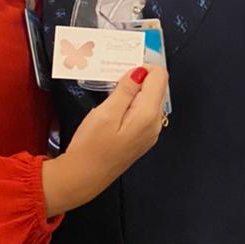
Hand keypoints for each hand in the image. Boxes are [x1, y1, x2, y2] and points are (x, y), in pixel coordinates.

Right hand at [42, 66, 167, 215]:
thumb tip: (140, 72)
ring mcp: (150, 132)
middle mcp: (155, 124)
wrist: (84, 177)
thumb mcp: (106, 113)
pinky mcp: (142, 137)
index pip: (160, 76)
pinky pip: (144, 111)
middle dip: (139, 78)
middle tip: (114, 80)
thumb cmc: (91, 146)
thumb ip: (126, 90)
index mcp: (149, 115)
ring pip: (150, 98)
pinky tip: (115, 107)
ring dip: (134, 90)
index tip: (122, 70)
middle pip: (157, 87)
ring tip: (112, 92)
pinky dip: (132, 102)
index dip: (142, 67)